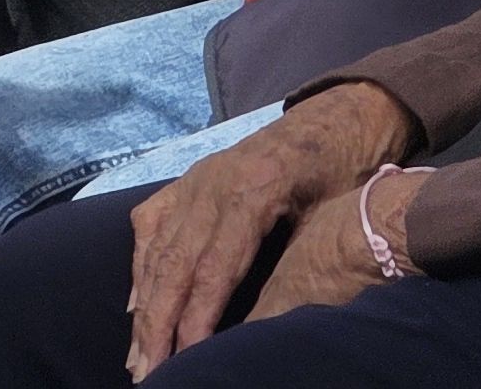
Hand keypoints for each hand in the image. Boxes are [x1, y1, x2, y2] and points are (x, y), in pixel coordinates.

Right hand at [123, 84, 411, 374]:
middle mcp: (214, 183)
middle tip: (146, 372)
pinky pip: (153, 223)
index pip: (214, 269)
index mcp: (253, 191)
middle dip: (158, 322)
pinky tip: (134, 302)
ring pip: (159, 249)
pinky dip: (140, 264)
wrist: (341, 116)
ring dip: (144, 305)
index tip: (185, 359)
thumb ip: (297, 263)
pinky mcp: (191, 179)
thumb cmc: (346, 172)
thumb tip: (269, 324)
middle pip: (176, 263)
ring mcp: (197, 178)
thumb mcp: (333, 218)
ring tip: (136, 354)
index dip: (196, 318)